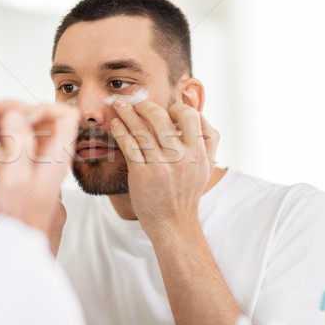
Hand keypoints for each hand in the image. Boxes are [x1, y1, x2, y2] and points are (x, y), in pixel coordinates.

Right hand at [0, 101, 78, 234]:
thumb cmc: (16, 222)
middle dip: (16, 115)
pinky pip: (20, 151)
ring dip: (7, 129)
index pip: (66, 116)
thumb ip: (18, 143)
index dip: (41, 107)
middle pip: (42, 123)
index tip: (16, 114)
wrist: (14, 256)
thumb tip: (17, 112)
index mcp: (56, 159)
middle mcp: (52, 162)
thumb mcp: (14, 179)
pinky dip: (5, 144)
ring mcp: (41, 170)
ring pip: (28, 135)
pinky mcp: (28, 178)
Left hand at [110, 99, 218, 232]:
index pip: (190, 116)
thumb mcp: (206, 166)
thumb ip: (209, 140)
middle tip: (136, 102)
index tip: (166, 109)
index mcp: (197, 152)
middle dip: (145, 105)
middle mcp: (180, 157)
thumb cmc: (188, 191)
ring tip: (119, 105)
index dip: (176, 108)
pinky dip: (121, 131)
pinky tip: (116, 125)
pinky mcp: (142, 174)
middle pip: (161, 118)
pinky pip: (129, 145)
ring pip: (141, 129)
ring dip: (127, 113)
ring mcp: (160, 166)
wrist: (173, 222)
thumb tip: (200, 114)